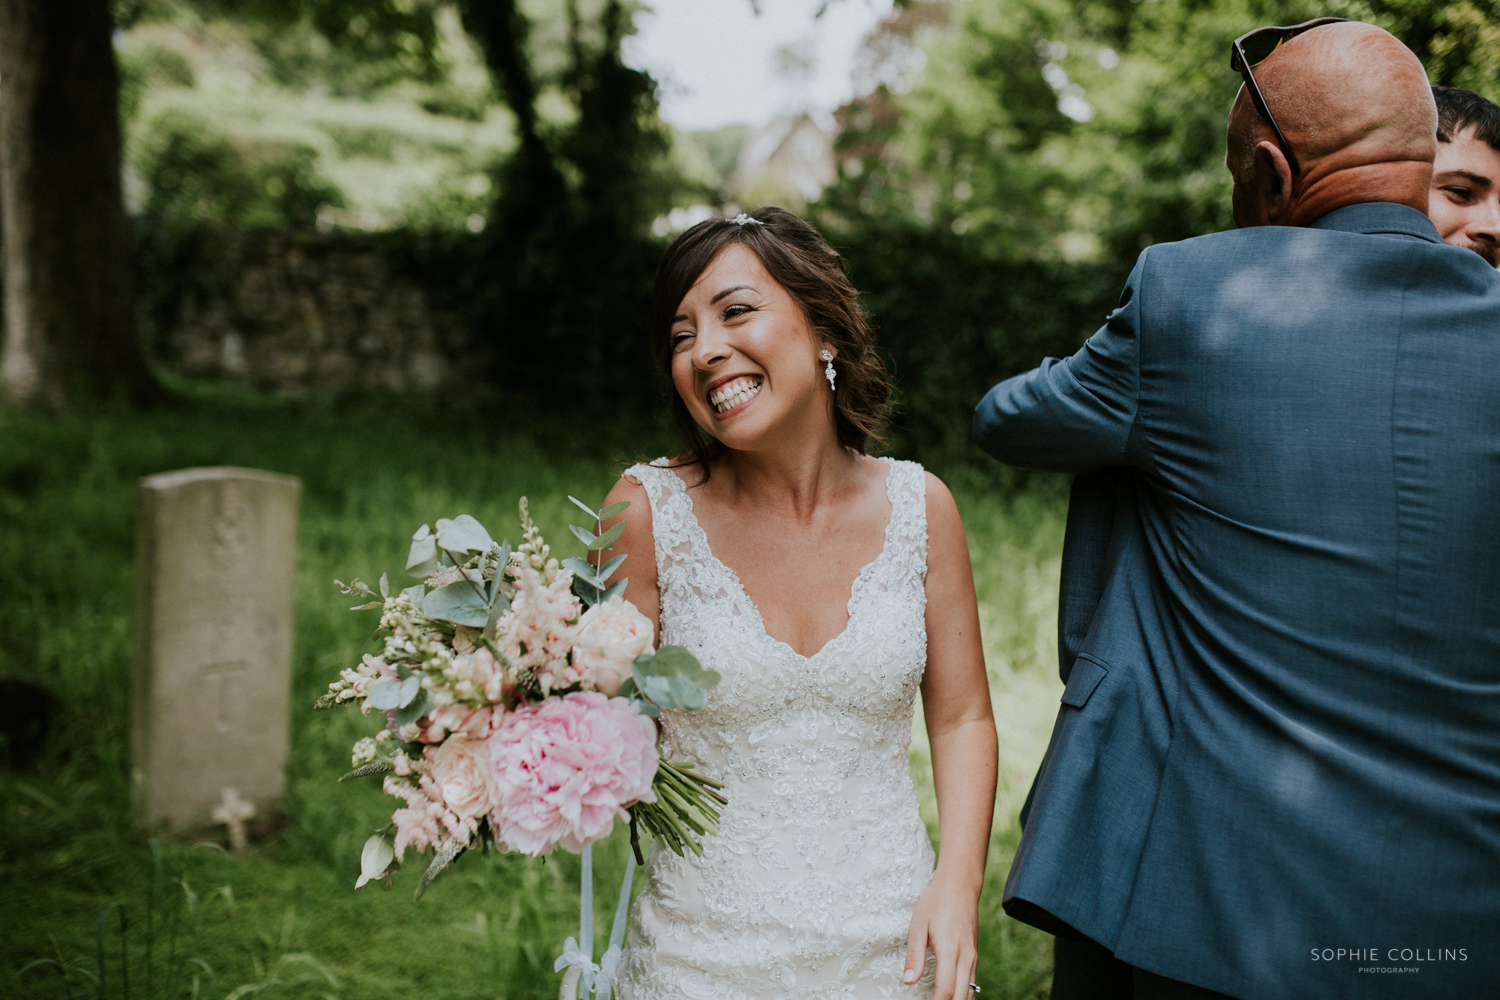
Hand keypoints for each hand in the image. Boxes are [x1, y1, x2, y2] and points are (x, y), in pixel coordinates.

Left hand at [903, 868, 979, 998]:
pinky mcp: (974, 954)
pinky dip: (963, 994)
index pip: (945, 989)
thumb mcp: (918, 926)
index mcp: (950, 950)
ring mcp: (973, 956)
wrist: (960, 885)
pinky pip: (972, 982)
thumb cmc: (936, 902)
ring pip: (970, 991)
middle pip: (961, 996)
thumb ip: (914, 955)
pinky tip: (952, 996)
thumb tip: (908, 981)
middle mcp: (966, 956)